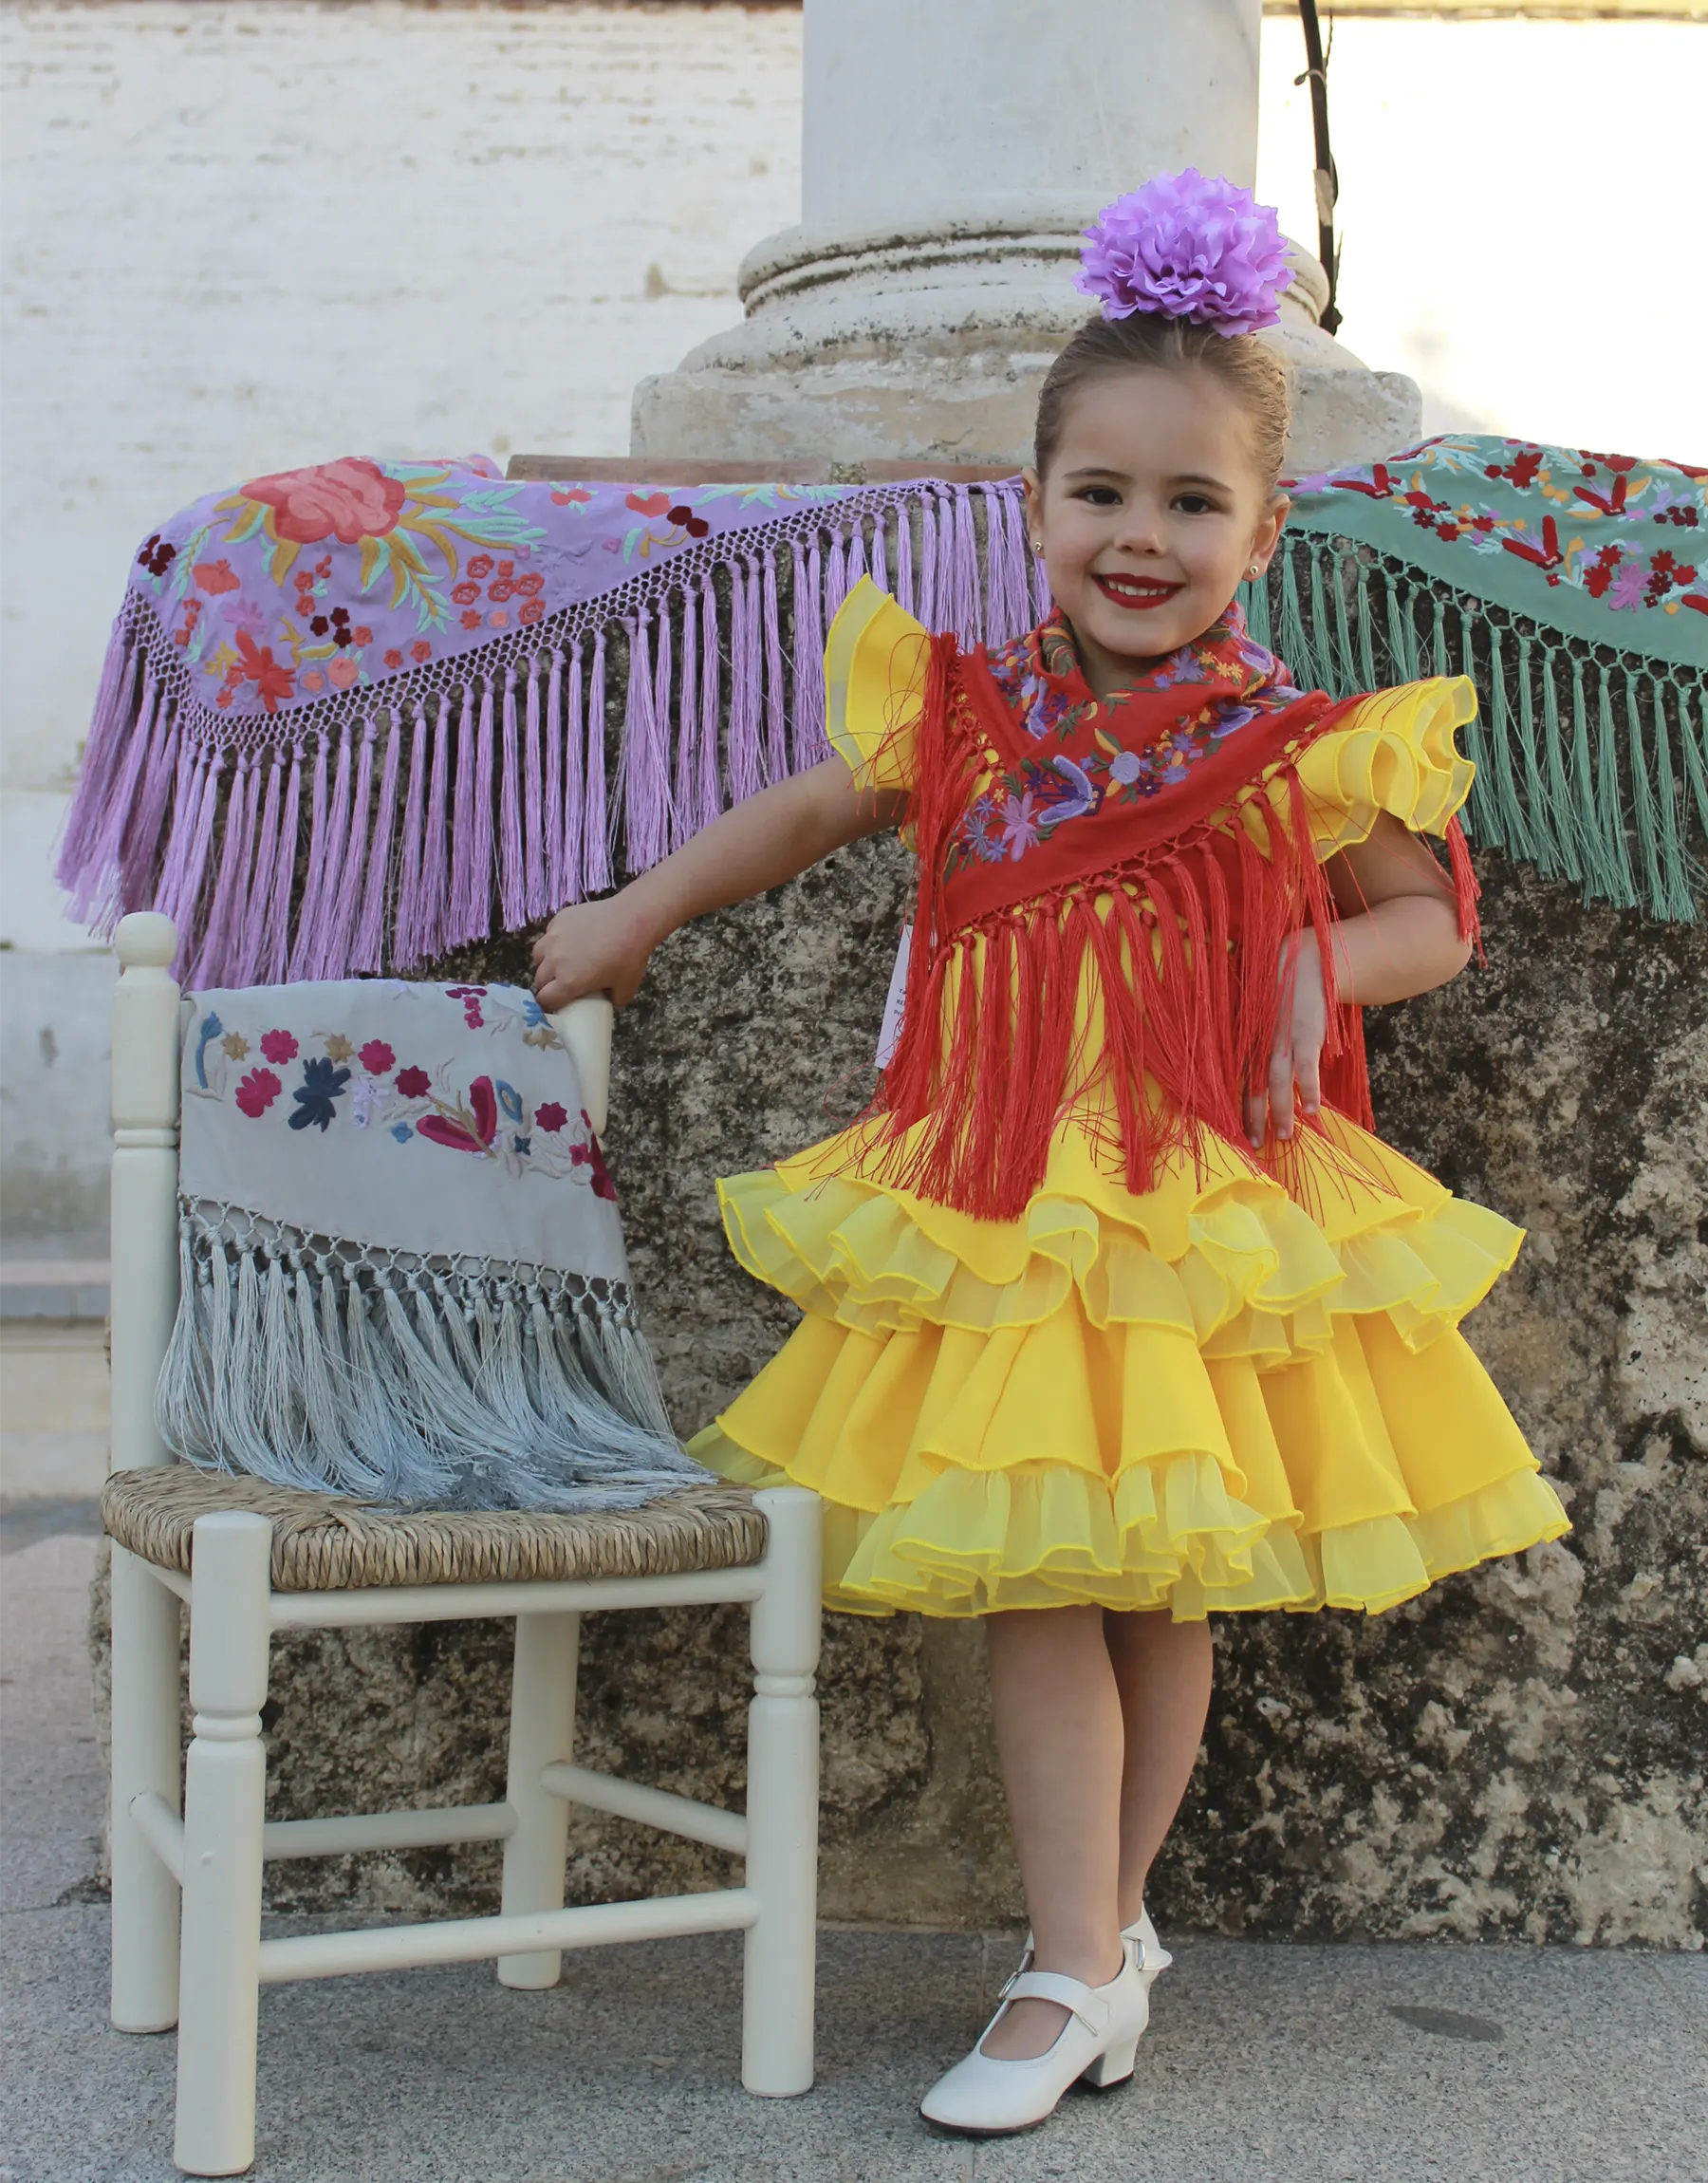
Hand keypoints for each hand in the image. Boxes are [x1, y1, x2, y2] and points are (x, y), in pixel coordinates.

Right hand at [531, 892, 656, 1011]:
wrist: (632, 919)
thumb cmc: (630, 955)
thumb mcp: (627, 988)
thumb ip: (614, 1000)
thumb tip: (608, 1000)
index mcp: (568, 981)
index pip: (545, 1000)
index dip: (549, 1005)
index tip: (556, 1003)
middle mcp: (555, 960)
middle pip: (539, 979)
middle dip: (547, 985)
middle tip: (561, 984)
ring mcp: (553, 937)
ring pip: (538, 955)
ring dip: (545, 963)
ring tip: (559, 962)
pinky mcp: (558, 919)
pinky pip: (548, 934)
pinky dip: (553, 941)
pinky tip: (569, 941)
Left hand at [1247, 928, 1327, 1147]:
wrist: (1304, 960)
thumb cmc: (1278, 989)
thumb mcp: (1254, 1011)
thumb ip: (1247, 1036)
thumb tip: (1241, 1062)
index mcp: (1245, 1040)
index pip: (1235, 1079)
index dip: (1234, 1105)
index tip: (1233, 1130)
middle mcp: (1259, 1043)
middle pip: (1252, 1087)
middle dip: (1253, 1119)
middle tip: (1254, 1146)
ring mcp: (1282, 1039)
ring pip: (1278, 1084)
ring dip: (1281, 1112)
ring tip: (1283, 1137)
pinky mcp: (1306, 1033)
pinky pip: (1307, 1067)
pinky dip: (1309, 1089)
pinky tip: (1312, 1110)